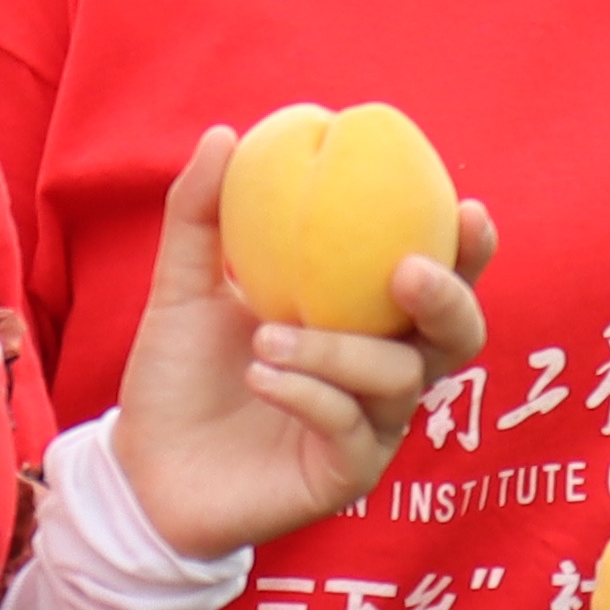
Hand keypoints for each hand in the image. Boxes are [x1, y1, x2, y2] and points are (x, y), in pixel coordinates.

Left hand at [107, 132, 495, 558]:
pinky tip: (261, 375)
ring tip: (266, 336)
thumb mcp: (183, 286)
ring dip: (338, 349)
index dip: (468, 250)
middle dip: (448, 299)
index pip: (437, 280)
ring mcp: (369, 428)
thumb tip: (225, 133)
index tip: (466, 209)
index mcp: (363, 320)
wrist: (141, 467)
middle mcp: (381, 372)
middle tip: (408, 271)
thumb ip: (201, 214)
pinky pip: (351, 427)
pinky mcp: (345, 476)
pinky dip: (309, 392)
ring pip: (398, 379)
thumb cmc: (177, 375)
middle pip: (458, 337)